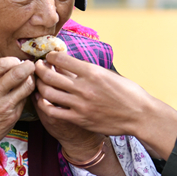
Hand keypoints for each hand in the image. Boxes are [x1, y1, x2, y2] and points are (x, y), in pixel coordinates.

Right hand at [0, 57, 35, 153]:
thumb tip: (11, 64)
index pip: (1, 63)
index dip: (13, 60)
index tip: (16, 62)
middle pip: (18, 72)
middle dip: (28, 66)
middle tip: (30, 65)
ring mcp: (4, 106)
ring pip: (27, 85)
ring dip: (31, 79)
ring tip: (29, 78)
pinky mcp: (13, 116)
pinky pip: (25, 99)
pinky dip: (26, 93)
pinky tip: (23, 92)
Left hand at [34, 52, 176, 159]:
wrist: (139, 114)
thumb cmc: (128, 92)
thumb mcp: (109, 74)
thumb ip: (90, 71)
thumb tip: (72, 65)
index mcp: (92, 72)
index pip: (61, 59)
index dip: (51, 56)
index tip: (49, 56)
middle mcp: (84, 87)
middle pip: (50, 75)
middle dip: (39, 69)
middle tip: (37, 67)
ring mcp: (80, 104)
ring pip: (48, 93)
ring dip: (40, 86)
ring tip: (39, 82)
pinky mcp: (79, 119)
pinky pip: (53, 111)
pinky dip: (44, 104)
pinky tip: (43, 100)